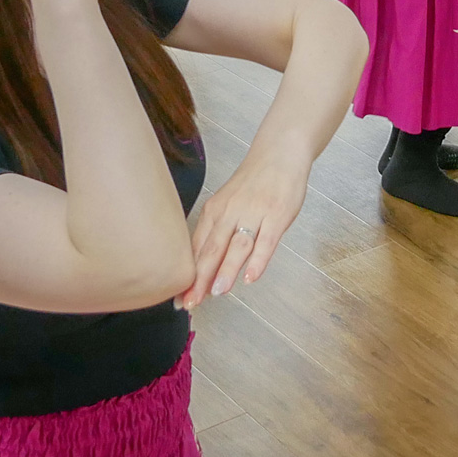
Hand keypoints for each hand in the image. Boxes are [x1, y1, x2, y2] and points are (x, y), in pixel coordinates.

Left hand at [180, 152, 306, 309]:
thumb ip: (216, 233)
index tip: (178, 299)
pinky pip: (266, 241)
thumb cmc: (252, 185)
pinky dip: (258, 260)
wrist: (279, 153)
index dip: (187, 276)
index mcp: (213, 212)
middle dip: (200, 279)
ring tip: (217, 293)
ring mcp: (254, 213)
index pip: (196, 249)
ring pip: (237, 246)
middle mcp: (230, 213)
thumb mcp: (227, 205)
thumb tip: (203, 269)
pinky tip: (251, 277)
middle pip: (212, 249)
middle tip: (191, 303)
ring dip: (226, 270)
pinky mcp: (277, 215)